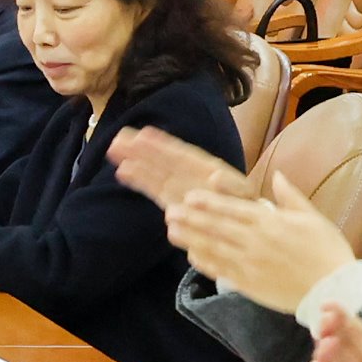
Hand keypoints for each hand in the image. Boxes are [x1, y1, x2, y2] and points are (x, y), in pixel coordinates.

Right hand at [107, 126, 246, 214]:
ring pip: (155, 173)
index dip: (164, 145)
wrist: (247, 227)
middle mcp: (191, 177)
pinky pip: (155, 190)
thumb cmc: (248, 208)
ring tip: (113, 149)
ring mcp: (181, 189)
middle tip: (117, 139)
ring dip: (135, 161)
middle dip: (141, 150)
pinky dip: (140, 181)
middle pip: (163, 161)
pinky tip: (123, 171)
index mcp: (208, 170)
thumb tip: (213, 177)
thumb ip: (230, 187)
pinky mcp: (175, 204)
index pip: (182, 156)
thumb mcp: (244, 196)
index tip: (144, 134)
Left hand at [162, 180, 361, 317]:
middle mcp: (256, 242)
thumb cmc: (327, 250)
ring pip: (214, 248)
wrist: (334, 289)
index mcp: (271, 222)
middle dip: (192, 218)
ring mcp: (250, 264)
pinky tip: (191, 255)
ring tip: (171, 230)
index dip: (209, 202)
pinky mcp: (250, 285)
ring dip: (191, 238)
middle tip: (170, 211)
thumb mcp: (312, 217)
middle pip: (217, 227)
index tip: (189, 196)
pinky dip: (205, 263)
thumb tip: (278, 175)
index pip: (233, 209)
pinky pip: (222, 272)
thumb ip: (290, 197)